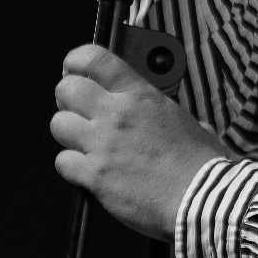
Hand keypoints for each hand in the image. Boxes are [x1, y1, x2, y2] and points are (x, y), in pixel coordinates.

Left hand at [51, 44, 222, 240]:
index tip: (76, 71)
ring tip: (85, 144)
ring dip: (69, 133)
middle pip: (66, 89)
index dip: (75, 62)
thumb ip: (160, 112)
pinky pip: (62, 162)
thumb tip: (161, 117)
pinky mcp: (94, 176)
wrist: (199, 198)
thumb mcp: (184, 119)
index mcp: (140, 94)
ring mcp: (102, 145)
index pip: (93, 59)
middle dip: (69, 99)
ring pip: (58, 124)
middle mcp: (116, 113)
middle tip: (81, 112)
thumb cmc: (199, 161)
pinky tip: (89, 171)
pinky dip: (71, 166)